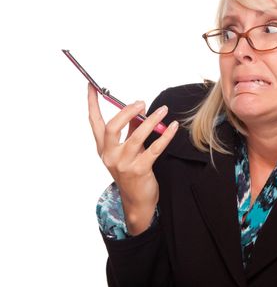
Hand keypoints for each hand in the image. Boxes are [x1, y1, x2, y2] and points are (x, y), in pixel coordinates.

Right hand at [87, 83, 178, 234]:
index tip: (91, 87)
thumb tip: (139, 111)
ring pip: (136, 136)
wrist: (137, 201)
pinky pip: (155, 148)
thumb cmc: (132, 171)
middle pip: (112, 127)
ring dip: (151, 120)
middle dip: (126, 111)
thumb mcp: (127, 150)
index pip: (94, 122)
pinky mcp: (140, 170)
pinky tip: (173, 127)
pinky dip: (165, 135)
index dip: (92, 103)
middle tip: (141, 102)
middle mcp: (110, 155)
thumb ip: (131, 131)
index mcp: (103, 148)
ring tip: (163, 110)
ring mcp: (124, 164)